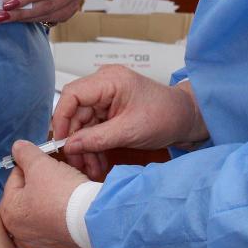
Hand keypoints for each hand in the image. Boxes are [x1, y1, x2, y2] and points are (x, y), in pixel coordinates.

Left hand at [0, 141, 87, 247]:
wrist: (91, 221)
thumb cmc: (60, 193)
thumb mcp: (40, 164)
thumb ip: (24, 153)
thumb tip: (17, 147)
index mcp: (8, 211)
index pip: (15, 177)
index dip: (32, 166)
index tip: (46, 163)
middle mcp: (17, 232)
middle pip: (27, 196)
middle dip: (41, 184)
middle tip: (58, 177)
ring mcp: (37, 244)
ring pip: (41, 211)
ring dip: (50, 201)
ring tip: (66, 191)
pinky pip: (54, 226)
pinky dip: (60, 217)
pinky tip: (71, 209)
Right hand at [52, 67, 208, 180]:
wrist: (186, 119)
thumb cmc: (166, 116)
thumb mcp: (129, 131)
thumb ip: (97, 138)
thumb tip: (71, 146)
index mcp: (109, 80)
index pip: (72, 95)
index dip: (61, 118)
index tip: (61, 142)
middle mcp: (104, 85)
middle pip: (75, 111)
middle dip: (75, 139)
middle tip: (76, 162)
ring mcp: (107, 97)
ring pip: (83, 123)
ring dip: (84, 147)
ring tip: (89, 168)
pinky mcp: (110, 109)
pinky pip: (93, 127)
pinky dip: (94, 145)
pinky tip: (97, 161)